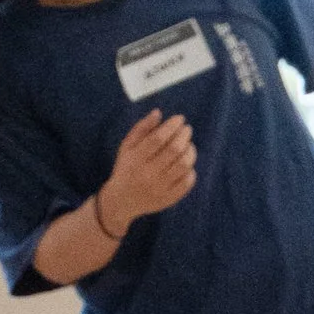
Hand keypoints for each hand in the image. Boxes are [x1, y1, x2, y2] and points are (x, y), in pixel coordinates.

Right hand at [102, 109, 194, 226]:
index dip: (171, 126)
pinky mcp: (168, 198)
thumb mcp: (127, 146)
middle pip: (174, 150)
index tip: (180, 119)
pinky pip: (187, 181)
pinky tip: (187, 163)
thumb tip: (158, 112)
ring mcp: (159, 187)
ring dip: (190, 150)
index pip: (158, 138)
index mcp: (135, 158)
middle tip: (187, 129)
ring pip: (184, 165)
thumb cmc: (127, 167)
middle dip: (184, 135)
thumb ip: (142, 128)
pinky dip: (191, 169)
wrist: (121, 200)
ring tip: (188, 145)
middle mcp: (147, 173)